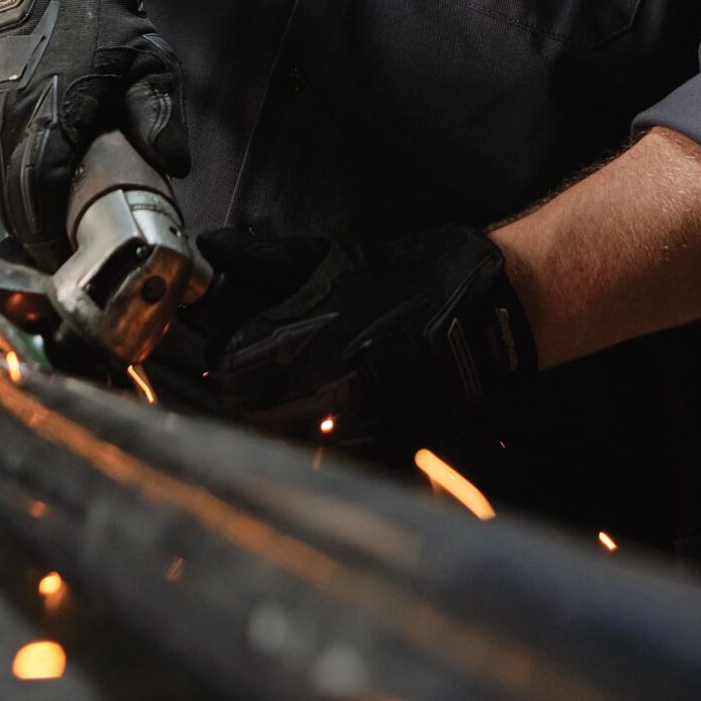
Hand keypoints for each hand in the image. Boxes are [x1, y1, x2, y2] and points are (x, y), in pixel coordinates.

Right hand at [0, 0, 185, 268]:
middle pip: (13, 200)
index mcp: (48, 112)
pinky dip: (7, 164)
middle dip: (38, 227)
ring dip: (22, 195)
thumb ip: (161, 113)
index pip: (39, 202)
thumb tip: (173, 163)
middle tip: (66, 239)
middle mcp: (2, 117)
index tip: (69, 254)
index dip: (51, 238)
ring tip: (55, 200)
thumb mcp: (147, 57)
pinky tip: (36, 157)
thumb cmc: (93, 8)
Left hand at [190, 224, 534, 447]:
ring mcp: (352, 426)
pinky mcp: (378, 449)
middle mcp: (324, 388)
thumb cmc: (409, 283)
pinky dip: (316, 442)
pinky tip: (327, 417)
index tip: (234, 348)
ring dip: (278, 418)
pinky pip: (325, 457)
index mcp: (308, 338)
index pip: (232, 369)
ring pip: (283, 439)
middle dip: (247, 392)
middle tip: (259, 372)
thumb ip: (267, 259)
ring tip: (293, 394)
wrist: (484, 317)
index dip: (227, 358)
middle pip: (249, 410)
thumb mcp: (333, 261)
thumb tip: (215, 243)